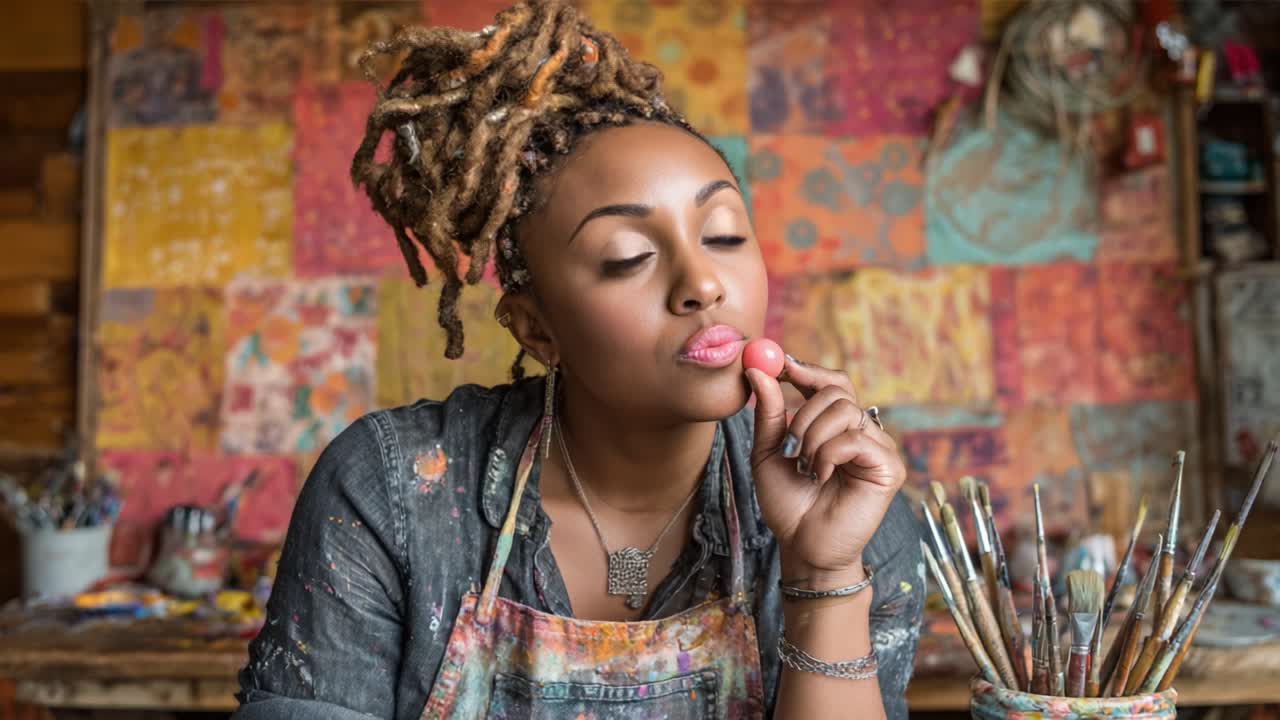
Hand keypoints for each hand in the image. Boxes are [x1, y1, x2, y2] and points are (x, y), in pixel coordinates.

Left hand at [744, 356, 905, 586]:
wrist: (802, 547)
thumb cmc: (788, 504)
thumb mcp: (768, 452)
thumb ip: (769, 413)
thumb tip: (758, 371)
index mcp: (836, 426)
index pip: (832, 383)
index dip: (808, 370)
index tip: (780, 365)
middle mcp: (861, 432)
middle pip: (838, 390)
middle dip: (805, 411)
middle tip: (789, 442)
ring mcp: (879, 448)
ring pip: (846, 411)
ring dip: (813, 437)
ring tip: (805, 466)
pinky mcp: (889, 467)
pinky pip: (855, 439)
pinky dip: (828, 454)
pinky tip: (821, 476)